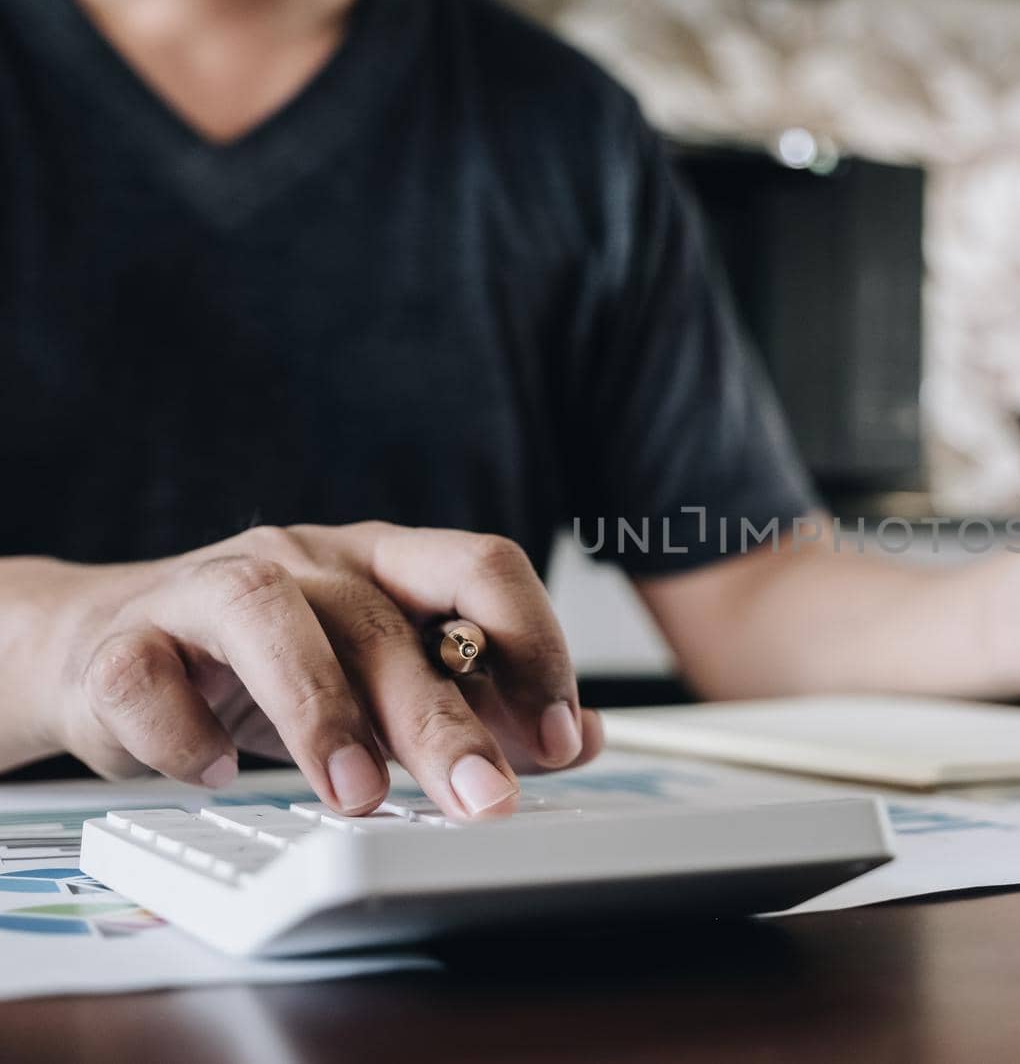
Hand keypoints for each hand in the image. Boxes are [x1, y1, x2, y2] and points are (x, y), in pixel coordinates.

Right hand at [15, 524, 602, 816]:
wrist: (99, 649)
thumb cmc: (268, 668)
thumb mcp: (385, 679)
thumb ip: (483, 706)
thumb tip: (579, 741)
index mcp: (384, 561)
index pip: (481, 567)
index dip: (533, 645)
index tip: (558, 736)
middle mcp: (305, 561)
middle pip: (383, 621)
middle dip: (441, 719)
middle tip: (481, 799)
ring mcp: (205, 591)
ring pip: (267, 620)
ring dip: (320, 714)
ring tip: (355, 797)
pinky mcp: (120, 644)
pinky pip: (147, 679)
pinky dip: (185, 734)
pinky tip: (217, 774)